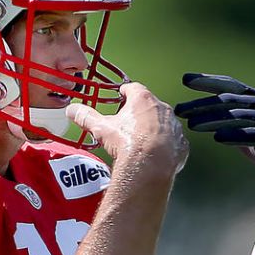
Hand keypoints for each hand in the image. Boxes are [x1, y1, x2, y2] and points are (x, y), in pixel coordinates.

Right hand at [67, 82, 188, 174]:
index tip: (121, 95)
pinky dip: (165, 146)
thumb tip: (72, 110)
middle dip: (138, 112)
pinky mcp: (181, 144)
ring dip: (154, 128)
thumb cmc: (128, 143)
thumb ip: (87, 116)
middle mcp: (162, 109)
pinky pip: (173, 141)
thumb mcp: (102, 128)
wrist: (150, 167)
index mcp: (143, 99)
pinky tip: (154, 154)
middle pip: (149, 105)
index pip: (133, 88)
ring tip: (140, 140)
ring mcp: (174, 127)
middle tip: (127, 122)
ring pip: (163, 123)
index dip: (126, 92)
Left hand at [173, 73, 254, 192]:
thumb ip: (227, 121)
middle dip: (202, 104)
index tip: (185, 80)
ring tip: (192, 126)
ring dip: (213, 120)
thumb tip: (196, 117)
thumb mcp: (244, 129)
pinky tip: (218, 138)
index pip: (229, 84)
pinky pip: (254, 135)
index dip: (207, 81)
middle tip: (180, 109)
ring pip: (238, 116)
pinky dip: (235, 136)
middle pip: (229, 100)